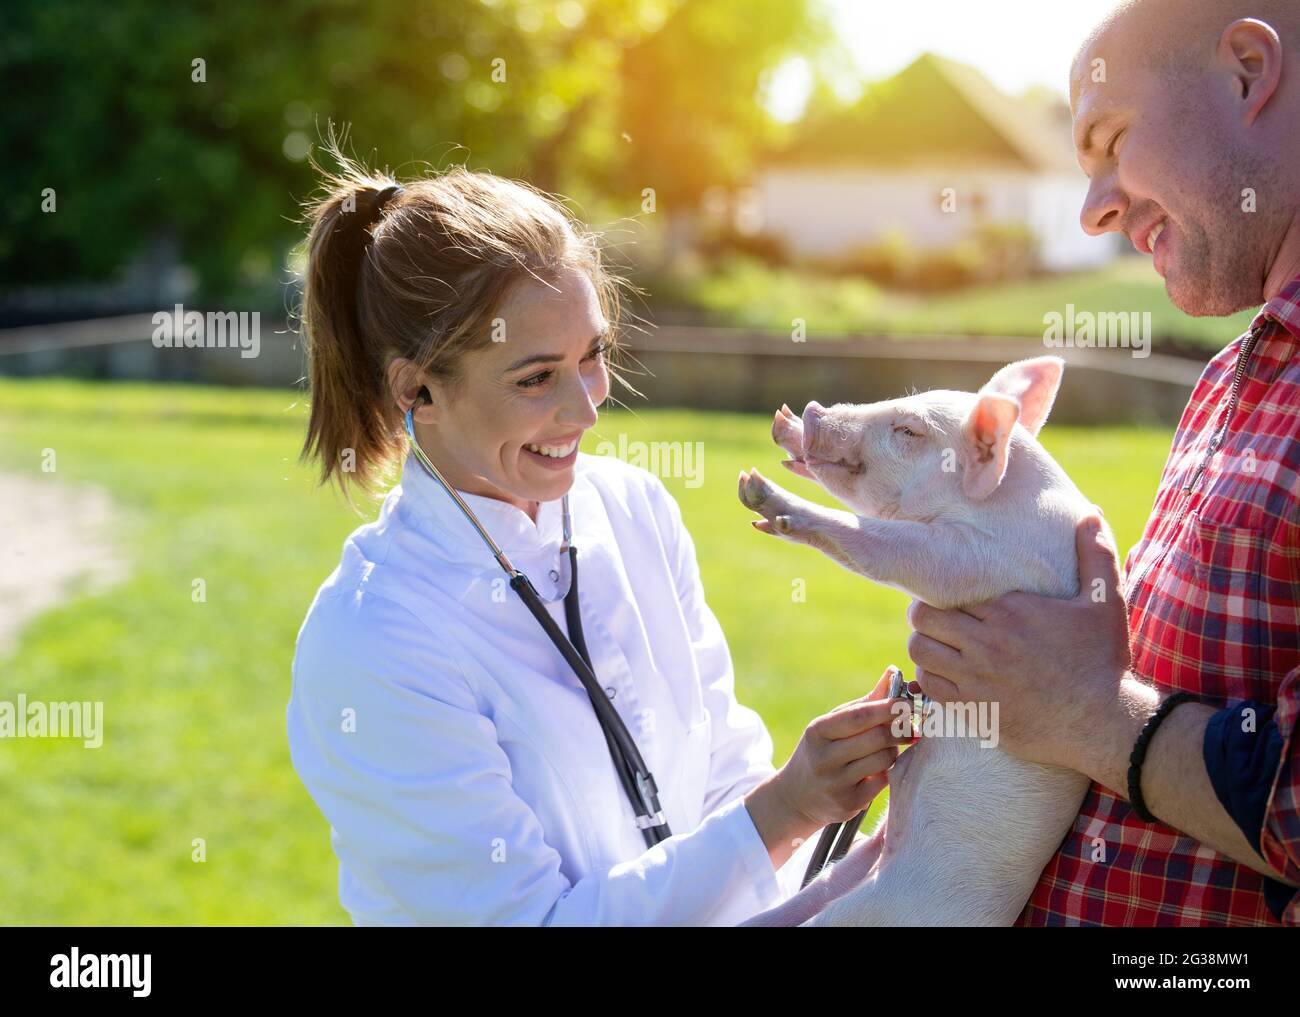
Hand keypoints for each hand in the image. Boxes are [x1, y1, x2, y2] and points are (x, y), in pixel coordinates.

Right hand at [773, 665, 914, 828]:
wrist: (796, 796)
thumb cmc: (821, 750)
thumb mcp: (832, 725)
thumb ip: (864, 702)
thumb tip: (893, 672)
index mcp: (818, 731)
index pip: (859, 716)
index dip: (888, 707)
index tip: (909, 702)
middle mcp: (824, 757)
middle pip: (877, 737)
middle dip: (899, 729)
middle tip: (912, 725)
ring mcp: (835, 783)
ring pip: (884, 759)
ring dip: (893, 750)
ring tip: (887, 748)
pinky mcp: (848, 804)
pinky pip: (883, 781)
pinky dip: (887, 771)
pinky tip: (879, 768)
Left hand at [905, 512, 1132, 773]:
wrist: (1104, 724)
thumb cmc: (1104, 659)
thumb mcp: (1105, 602)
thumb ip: (1095, 553)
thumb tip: (1090, 511)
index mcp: (1010, 612)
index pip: (948, 590)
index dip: (945, 591)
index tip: (953, 596)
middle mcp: (988, 644)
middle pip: (923, 617)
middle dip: (926, 613)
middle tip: (940, 617)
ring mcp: (977, 680)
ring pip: (920, 650)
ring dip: (925, 643)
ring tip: (940, 643)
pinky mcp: (974, 710)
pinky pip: (929, 686)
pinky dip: (931, 676)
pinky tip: (947, 672)